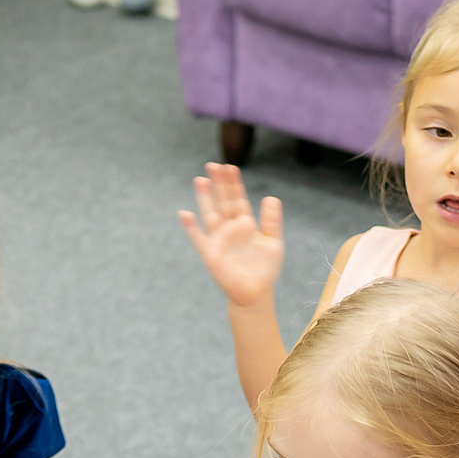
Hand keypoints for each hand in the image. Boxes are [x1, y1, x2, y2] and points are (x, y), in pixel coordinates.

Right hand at [176, 164, 285, 308]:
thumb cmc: (265, 269)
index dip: (234, 183)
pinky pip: (198, 238)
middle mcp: (230, 228)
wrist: (254, 293)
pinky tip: (185, 214)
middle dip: (218, 184)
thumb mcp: (273, 243)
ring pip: (210, 213)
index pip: (238, 198)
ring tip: (200, 180)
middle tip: (213, 165)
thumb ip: (271, 221)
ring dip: (204, 198)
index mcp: (245, 223)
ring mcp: (219, 239)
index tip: (230, 167)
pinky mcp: (210, 254)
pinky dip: (191, 227)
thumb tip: (271, 197)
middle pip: (222, 201)